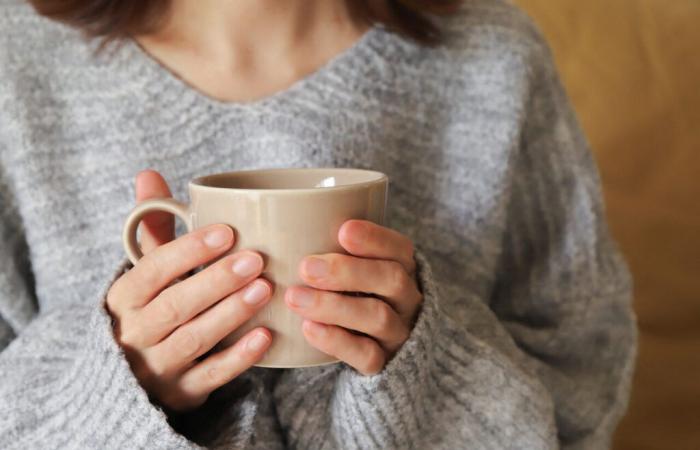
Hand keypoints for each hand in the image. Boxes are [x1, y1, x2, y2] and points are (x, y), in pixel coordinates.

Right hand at [106, 170, 273, 411]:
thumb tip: (149, 174)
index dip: (188, 250)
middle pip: (175, 305)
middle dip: (216, 280)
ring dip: (231, 313)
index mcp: (124, 297)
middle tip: (256, 259)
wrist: (131, 376)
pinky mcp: (182, 391)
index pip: (152, 270)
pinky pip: (211, 376)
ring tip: (266, 288)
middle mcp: (135, 332)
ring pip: (194, 339)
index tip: (226, 232)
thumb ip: (153, 230)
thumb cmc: (149, 308)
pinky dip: (238, 358)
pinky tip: (266, 336)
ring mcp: (158, 366)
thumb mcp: (144, 272)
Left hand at [284, 219, 422, 375]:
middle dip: (348, 272)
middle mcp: (407, 298)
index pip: (399, 248)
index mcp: (402, 266)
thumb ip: (329, 243)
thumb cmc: (351, 289)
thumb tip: (276, 214)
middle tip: (306, 267)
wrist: (370, 344)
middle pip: (391, 280)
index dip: (375, 238)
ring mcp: (398, 332)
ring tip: (295, 298)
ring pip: (378, 317)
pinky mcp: (384, 363)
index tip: (343, 230)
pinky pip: (367, 355)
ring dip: (334, 306)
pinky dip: (337, 341)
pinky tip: (309, 329)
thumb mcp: (351, 263)